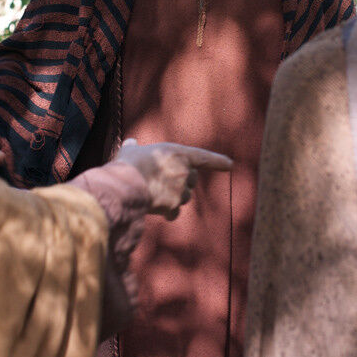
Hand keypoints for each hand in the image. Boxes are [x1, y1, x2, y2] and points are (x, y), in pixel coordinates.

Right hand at [112, 138, 231, 219]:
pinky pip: (174, 212)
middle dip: (182, 182)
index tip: (231, 165)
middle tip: (162, 180)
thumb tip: (131, 143)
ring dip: (174, 197)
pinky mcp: (174, 206)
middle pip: (191, 180)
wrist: (125, 185)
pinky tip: (156, 209)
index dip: (218, 161)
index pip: (204, 157)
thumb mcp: (131, 151)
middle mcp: (184, 172)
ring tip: (154, 193)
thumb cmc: (127, 164)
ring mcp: (181, 190)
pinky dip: (168, 212)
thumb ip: (135, 148)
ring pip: (183, 197)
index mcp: (179, 153)